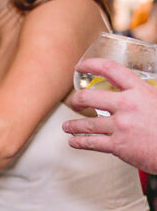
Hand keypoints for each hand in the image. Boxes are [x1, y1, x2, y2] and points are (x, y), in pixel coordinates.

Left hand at [63, 57, 156, 173]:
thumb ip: (143, 94)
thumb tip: (129, 90)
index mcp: (140, 91)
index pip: (111, 69)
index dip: (91, 64)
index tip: (80, 66)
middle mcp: (128, 105)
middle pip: (88, 97)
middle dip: (76, 100)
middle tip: (74, 103)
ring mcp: (122, 126)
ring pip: (86, 123)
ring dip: (73, 125)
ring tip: (67, 126)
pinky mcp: (119, 146)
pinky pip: (91, 142)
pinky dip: (79, 142)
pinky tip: (74, 142)